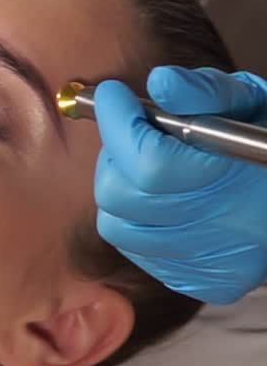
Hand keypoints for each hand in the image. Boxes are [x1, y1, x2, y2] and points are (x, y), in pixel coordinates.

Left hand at [94, 67, 266, 303]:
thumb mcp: (252, 102)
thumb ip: (206, 91)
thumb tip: (161, 83)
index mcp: (238, 181)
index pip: (148, 161)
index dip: (119, 122)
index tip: (112, 95)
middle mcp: (223, 233)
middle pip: (122, 194)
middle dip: (116, 154)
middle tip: (133, 131)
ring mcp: (209, 264)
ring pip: (117, 224)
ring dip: (121, 186)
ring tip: (146, 164)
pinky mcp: (202, 282)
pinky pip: (137, 249)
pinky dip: (135, 218)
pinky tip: (160, 197)